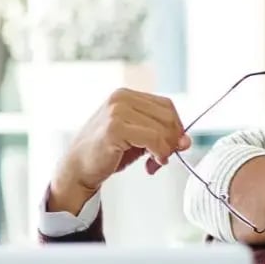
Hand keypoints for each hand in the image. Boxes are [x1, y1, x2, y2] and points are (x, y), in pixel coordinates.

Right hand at [49, 89, 190, 214]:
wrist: (78, 168)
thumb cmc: (108, 153)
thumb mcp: (139, 140)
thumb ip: (162, 135)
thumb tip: (186, 141)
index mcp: (126, 95)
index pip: (167, 106)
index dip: (176, 128)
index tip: (173, 146)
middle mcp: (121, 98)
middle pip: (168, 116)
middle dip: (172, 141)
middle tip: (163, 158)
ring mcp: (117, 111)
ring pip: (163, 128)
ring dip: (166, 150)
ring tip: (155, 162)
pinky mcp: (115, 127)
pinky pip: (154, 139)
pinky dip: (159, 153)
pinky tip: (151, 164)